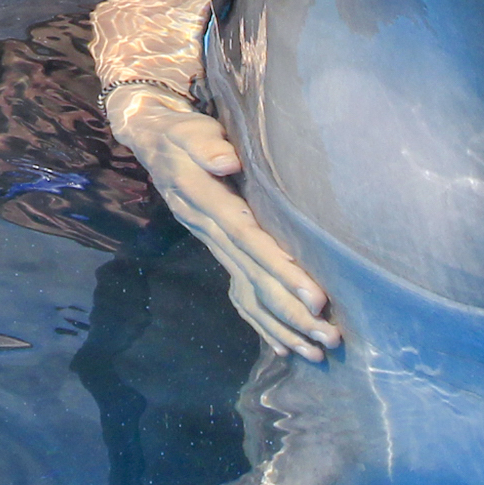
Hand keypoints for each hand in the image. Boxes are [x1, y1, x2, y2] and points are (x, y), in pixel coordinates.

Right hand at [107, 84, 338, 360]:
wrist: (155, 145)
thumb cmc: (182, 136)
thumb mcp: (189, 131)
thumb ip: (206, 145)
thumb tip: (226, 162)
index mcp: (207, 204)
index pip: (249, 241)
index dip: (280, 268)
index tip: (313, 296)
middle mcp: (211, 234)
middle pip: (254, 278)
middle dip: (291, 311)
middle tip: (328, 337)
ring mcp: (214, 248)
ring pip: (250, 293)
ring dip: (283, 326)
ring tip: (317, 352)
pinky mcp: (221, 253)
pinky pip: (240, 296)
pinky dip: (262, 324)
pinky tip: (284, 347)